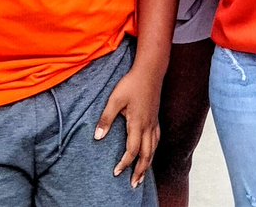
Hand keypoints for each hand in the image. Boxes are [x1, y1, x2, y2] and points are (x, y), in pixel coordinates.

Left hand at [94, 65, 161, 188]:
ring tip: (142, 175)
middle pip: (147, 155)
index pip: (132, 150)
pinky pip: (157, 139)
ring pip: (154, 149)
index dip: (125, 163)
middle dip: (140, 171)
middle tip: (134, 184)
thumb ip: (106, 119)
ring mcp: (154, 122)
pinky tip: (151, 152)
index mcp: (138, 124)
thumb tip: (97, 137)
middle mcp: (148, 126)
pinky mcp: (156, 118)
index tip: (116, 173)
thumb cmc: (131, 84)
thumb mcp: (115, 99)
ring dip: (148, 163)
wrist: (150, 71)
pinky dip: (154, 150)